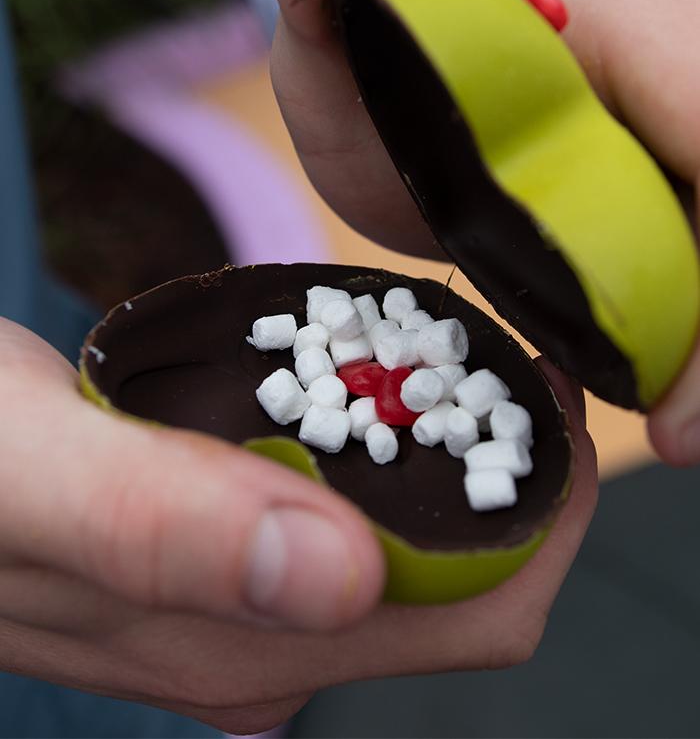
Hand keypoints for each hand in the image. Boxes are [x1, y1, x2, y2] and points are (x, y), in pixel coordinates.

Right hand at [0, 320, 595, 732]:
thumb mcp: (33, 473)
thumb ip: (163, 528)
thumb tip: (337, 580)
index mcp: (238, 645)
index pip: (479, 611)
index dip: (546, 507)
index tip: (542, 384)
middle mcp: (257, 648)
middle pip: (460, 583)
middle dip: (508, 472)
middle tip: (497, 348)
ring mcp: (238, 611)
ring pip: (407, 550)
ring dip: (445, 457)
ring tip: (442, 353)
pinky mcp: (214, 566)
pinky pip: (344, 519)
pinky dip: (379, 454)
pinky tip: (357, 383)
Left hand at [270, 0, 699, 465]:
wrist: (407, 78)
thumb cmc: (371, 49)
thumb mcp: (334, 14)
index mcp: (627, 4)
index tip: (678, 405)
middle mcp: (689, 53)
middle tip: (676, 434)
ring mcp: (692, 118)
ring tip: (669, 424)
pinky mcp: (683, 175)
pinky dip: (697, 327)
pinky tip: (663, 389)